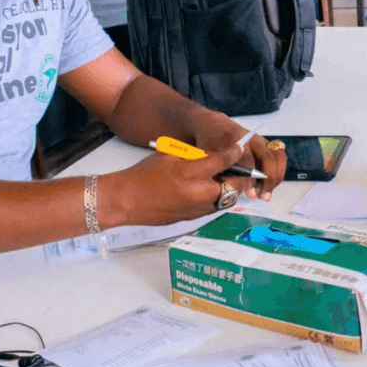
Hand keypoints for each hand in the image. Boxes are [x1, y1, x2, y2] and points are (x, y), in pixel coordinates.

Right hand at [111, 144, 244, 225]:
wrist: (127, 201)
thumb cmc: (145, 175)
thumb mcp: (171, 155)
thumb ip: (194, 155)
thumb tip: (213, 154)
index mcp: (192, 173)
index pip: (223, 161)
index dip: (234, 152)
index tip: (239, 147)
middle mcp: (199, 193)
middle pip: (233, 186)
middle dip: (238, 176)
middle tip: (232, 167)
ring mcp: (197, 209)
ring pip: (226, 200)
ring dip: (228, 189)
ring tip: (220, 178)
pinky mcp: (192, 219)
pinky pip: (213, 208)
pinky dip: (216, 198)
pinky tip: (205, 190)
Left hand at [194, 125, 285, 201]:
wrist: (215, 125)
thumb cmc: (210, 142)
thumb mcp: (209, 155)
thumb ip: (220, 170)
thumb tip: (232, 190)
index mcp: (236, 139)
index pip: (248, 160)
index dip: (250, 179)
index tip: (250, 194)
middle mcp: (252, 138)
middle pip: (268, 157)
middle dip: (268, 179)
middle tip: (263, 196)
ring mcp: (261, 140)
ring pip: (278, 156)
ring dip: (277, 175)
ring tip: (268, 192)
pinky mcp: (266, 144)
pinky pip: (279, 155)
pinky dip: (279, 171)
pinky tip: (270, 184)